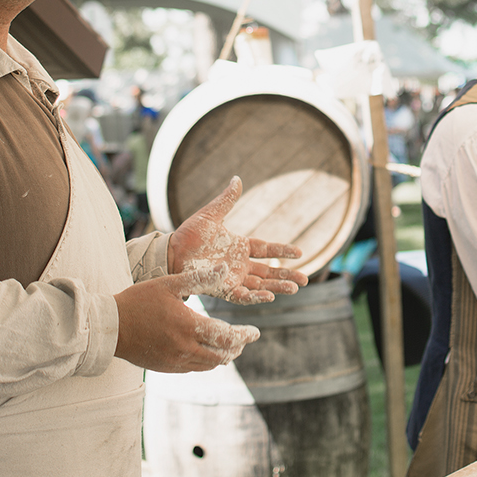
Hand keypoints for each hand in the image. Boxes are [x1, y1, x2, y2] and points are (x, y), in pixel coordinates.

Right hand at [113, 274, 259, 371]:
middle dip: (237, 347)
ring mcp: (175, 361)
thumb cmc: (138, 301)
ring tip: (230, 346)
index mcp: (188, 326)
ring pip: (209, 364)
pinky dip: (206, 361)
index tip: (255, 332)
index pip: (227, 337)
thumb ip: (200, 278)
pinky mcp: (166, 367)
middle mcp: (185, 348)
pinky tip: (207, 351)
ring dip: (223, 356)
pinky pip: (194, 368)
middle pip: (222, 355)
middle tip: (245, 339)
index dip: (245, 336)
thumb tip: (225, 268)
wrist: (109, 327)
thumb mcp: (169, 284)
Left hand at [167, 176, 308, 303]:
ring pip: (261, 285)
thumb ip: (227, 200)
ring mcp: (232, 278)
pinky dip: (256, 297)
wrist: (171, 251)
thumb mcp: (211, 215)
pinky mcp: (223, 289)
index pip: (266, 249)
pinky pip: (243, 296)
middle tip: (305, 279)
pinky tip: (270, 296)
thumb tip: (237, 179)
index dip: (283, 251)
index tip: (300, 252)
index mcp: (240, 247)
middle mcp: (239, 264)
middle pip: (269, 272)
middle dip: (287, 275)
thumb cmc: (189, 234)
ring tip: (295, 288)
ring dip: (278, 287)